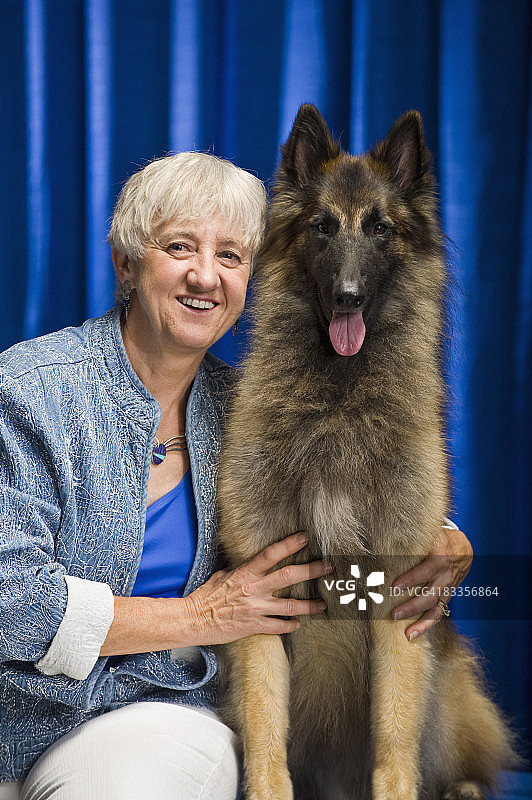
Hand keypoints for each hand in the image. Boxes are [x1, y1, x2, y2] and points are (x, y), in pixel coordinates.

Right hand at [182, 533, 331, 645]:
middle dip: (311, 570)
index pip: (271, 554)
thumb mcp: (223, 574)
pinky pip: (278, 626)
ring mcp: (256, 608)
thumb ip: (242, 568)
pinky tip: (299, 623)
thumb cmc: (207, 596)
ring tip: (324, 603)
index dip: (289, 544)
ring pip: (290, 605)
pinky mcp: (254, 626)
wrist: (193, 619)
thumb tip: (254, 561)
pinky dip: (291, 625)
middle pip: (288, 575)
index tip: (305, 538)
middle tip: (328, 567)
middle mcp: (254, 588)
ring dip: (310, 604)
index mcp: (246, 573)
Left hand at [391, 526, 472, 640]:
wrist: (464, 549)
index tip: (394, 586)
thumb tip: (386, 539)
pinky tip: (413, 634)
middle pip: (429, 595)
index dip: (410, 579)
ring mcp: (448, 589)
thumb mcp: (430, 535)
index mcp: (439, 558)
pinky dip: (426, 625)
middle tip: (394, 614)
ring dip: (421, 623)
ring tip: (407, 634)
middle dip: (411, 606)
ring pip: (435, 609)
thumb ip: (413, 540)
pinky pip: (438, 614)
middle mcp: (445, 576)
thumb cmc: (439, 540)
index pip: (424, 571)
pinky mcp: (447, 598)